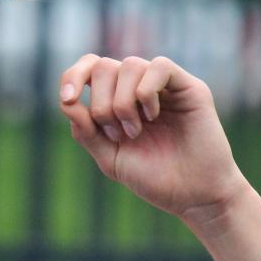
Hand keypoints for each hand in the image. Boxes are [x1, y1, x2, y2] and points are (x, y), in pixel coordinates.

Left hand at [58, 54, 246, 222]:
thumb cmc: (154, 178)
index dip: (72, 75)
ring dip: (123, 102)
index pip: (89, 68)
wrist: (193, 196)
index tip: (67, 99)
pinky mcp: (188, 88)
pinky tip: (153, 116)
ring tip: (135, 131)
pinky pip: (159, 66)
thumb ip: (86, 132)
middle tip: (118, 134)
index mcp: (117, 100)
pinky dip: (147, 91)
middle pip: (104, 66)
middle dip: (101, 103)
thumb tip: (68, 103)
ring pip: (130, 64)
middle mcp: (139, 88)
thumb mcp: (110, 159)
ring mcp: (164, 86)